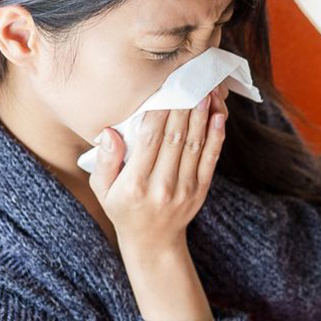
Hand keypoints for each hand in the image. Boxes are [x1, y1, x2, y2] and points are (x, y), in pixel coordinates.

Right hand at [90, 86, 227, 256]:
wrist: (153, 242)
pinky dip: (217, 135)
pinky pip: (210, 158)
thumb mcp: (102, 188)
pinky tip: (218, 114)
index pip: (149, 140)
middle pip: (175, 137)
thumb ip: (106, 160)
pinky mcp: (201, 190)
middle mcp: (161, 186)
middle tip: (190, 78)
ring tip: (206, 88)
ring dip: (202, 114)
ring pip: (196, 144)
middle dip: (183, 106)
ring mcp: (185, 189)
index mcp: (135, 184)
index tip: (164, 87)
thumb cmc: (123, 208)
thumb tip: (110, 131)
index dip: (159, 111)